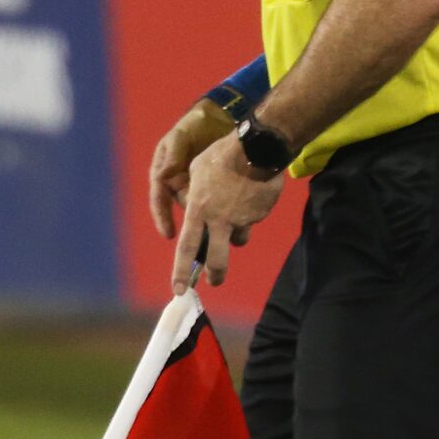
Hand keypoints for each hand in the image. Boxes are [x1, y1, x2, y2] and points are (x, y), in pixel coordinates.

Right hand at [148, 100, 235, 238]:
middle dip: (193, 231)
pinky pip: (223, 205)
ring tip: (226, 237)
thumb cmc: (195, 126)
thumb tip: (163, 174)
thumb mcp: (180, 136)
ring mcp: (201, 187)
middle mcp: (182, 185)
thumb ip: (173, 153)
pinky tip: (241, 222)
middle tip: (201, 245)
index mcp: (167, 175)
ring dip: (214, 225)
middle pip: (187, 212)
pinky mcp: (220, 187)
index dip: (163, 217)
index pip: (162, 200)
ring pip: (205, 212)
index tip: (169, 234)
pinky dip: (231, 213)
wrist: (220, 117)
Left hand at [173, 131, 285, 290]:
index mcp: (198, 210)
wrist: (257, 148)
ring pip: (238, 240)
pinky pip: (252, 222)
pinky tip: (251, 197)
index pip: (187, 248)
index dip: (181, 271)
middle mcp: (218, 220)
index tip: (179, 290)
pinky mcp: (259, 215)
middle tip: (214, 280)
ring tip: (237, 214)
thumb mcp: (198, 172)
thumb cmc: (221, 155)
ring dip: (235, 235)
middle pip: (216, 259)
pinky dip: (249, 216)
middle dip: (215, 274)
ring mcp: (241, 219)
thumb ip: (196, 196)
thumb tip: (196, 207)